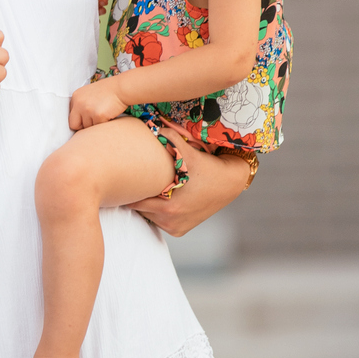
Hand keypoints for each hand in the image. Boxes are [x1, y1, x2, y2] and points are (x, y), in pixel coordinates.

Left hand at [68, 76, 126, 130]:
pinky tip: (108, 114)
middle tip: (93, 121)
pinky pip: (98, 127)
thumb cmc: (108, 91)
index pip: (70, 117)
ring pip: (87, 127)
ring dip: (95, 124)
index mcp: (76, 97)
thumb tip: (78, 119)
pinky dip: (103, 123)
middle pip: (74, 125)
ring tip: (103, 114)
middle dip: (83, 126)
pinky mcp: (98, 115)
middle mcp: (79, 103)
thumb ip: (81, 104)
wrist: (121, 88)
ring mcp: (88, 110)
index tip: (86, 120)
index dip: (79, 120)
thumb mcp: (89, 93)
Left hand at [128, 125, 250, 235]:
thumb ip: (170, 139)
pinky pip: (159, 222)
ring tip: (150, 188)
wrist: (231, 182)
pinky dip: (158, 212)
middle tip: (135, 181)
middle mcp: (170, 221)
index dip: (130, 189)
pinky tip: (162, 199)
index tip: (127, 179)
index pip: (135, 201)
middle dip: (138, 196)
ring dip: (147, 204)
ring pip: (148, 216)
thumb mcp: (190, 153)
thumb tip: (154, 127)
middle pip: (140, 209)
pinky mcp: (179, 231)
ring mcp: (175, 227)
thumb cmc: (209, 168)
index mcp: (168, 207)